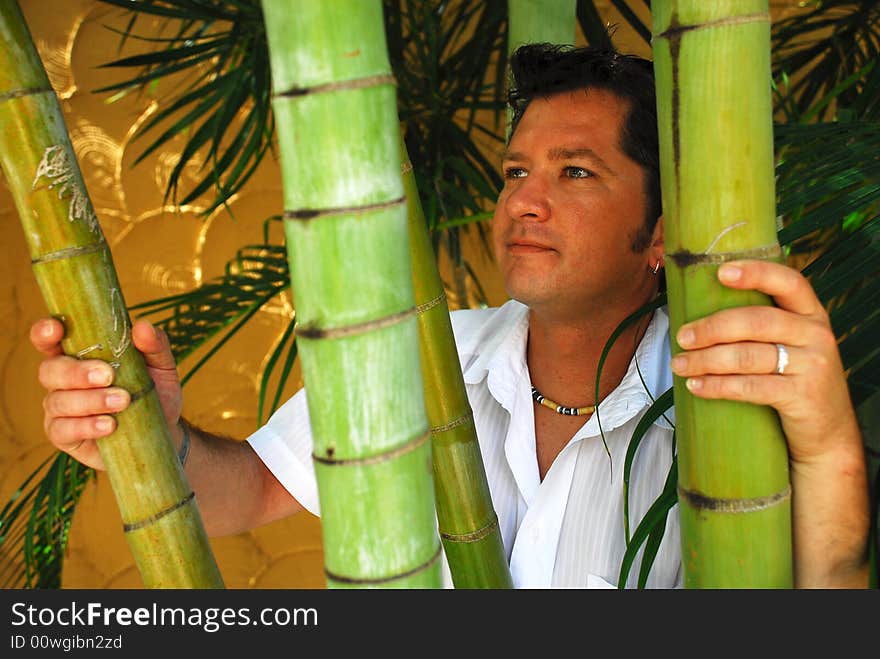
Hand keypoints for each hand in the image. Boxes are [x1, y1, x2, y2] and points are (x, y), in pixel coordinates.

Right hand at [31, 317, 182, 470]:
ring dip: (90, 400)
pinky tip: (109, 425)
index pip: (50, 339)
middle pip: (49, 370)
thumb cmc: (155, 392)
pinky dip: (86, 426)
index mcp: (79, 354)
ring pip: (57, 401)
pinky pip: (62, 430)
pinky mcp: (65, 436)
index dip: (45, 332)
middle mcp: (63, 380)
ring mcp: (61, 409)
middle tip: (108, 375)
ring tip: (122, 401)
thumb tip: (143, 326)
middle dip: (76, 372)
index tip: (56, 329)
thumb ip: (154, 344)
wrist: (164, 432)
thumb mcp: (161, 365)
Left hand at [668, 259, 860, 464]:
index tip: (721, 272)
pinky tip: (696, 386)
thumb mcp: (791, 345)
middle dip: (713, 328)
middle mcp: (816, 334)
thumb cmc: (794, 380)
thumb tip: (700, 315)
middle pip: (757, 321)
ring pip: (749, 356)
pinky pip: (751, 387)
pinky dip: (718, 386)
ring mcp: (813, 365)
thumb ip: (762, 326)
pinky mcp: (803, 396)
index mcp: (811, 313)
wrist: (828, 432)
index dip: (756, 273)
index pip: (788, 282)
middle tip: (682, 336)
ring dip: (706, 360)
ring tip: (679, 365)